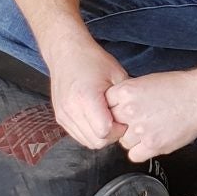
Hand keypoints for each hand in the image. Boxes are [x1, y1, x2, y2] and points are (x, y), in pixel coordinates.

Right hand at [45, 34, 128, 149]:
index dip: (118, 130)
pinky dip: (90, 133)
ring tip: (107, 119)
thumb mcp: (117, 75)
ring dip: (100, 136)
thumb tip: (136, 117)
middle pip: (96, 142)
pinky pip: (79, 136)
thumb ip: (125, 98)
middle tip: (118, 121)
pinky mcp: (60, 118)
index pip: (104, 132)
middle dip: (111, 136)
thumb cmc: (92, 60)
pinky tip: (97, 119)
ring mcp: (63, 115)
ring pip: (87, 142)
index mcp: (86, 98)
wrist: (66, 53)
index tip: (123, 119)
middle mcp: (71, 109)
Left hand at [105, 70, 196, 163]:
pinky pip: (134, 155)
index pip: (105, 105)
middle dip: (122, 124)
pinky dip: (141, 151)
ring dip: (134, 139)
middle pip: (112, 125)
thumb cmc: (179, 87)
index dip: (114, 109)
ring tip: (150, 129)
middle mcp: (130, 111)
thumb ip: (128, 95)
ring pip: (124, 142)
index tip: (120, 111)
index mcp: (126, 92)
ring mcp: (141, 130)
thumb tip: (116, 107)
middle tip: (136, 121)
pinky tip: (151, 140)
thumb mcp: (146, 81)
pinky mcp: (153, 145)